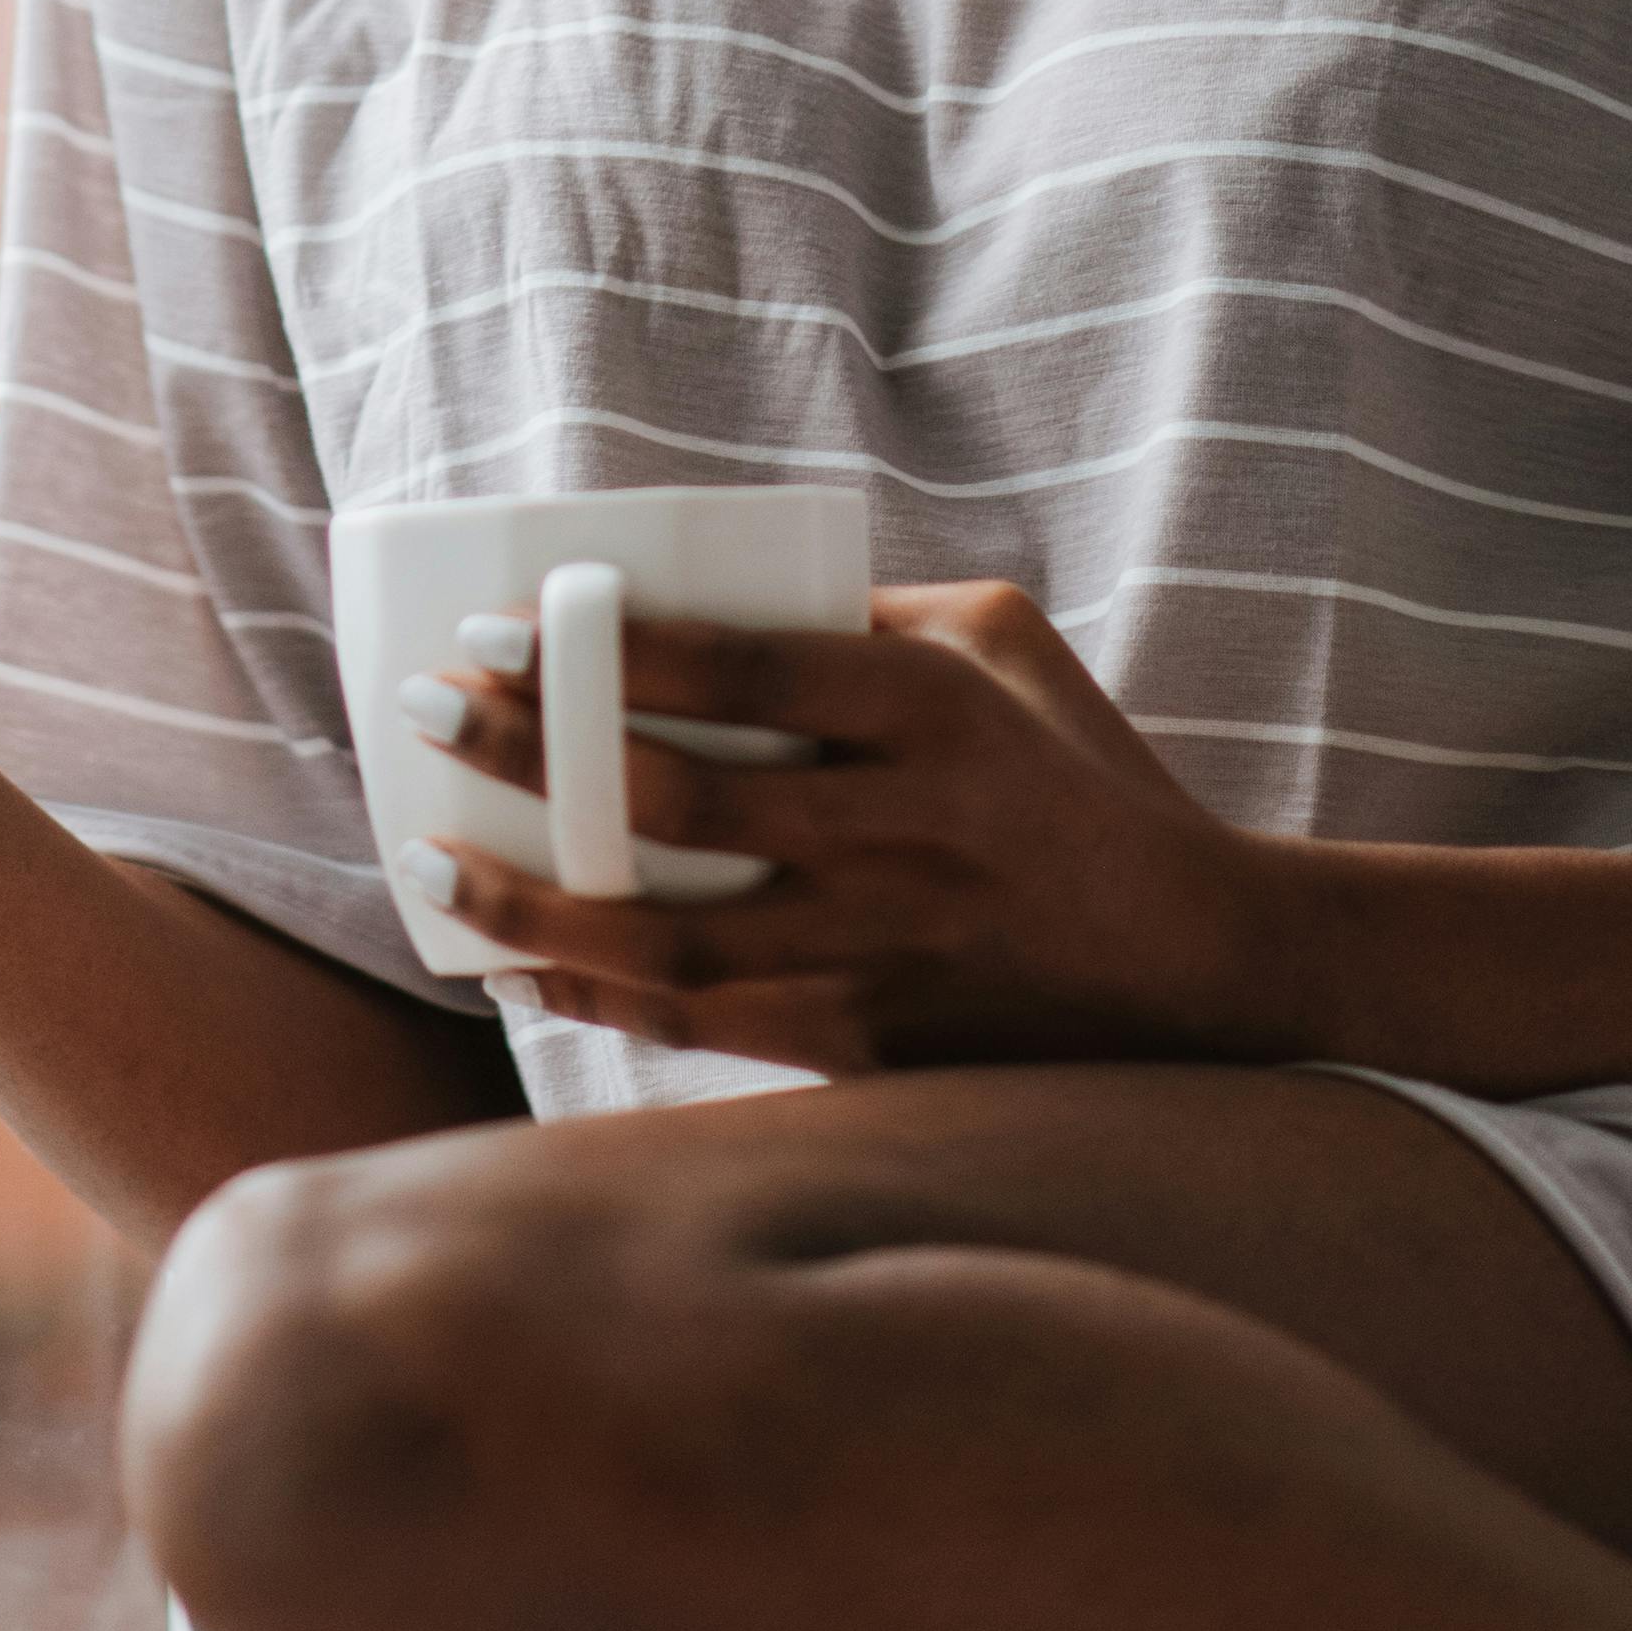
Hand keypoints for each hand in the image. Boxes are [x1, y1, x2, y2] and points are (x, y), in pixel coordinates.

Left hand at [405, 578, 1294, 1073]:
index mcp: (929, 710)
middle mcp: (902, 828)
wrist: (1203, 963)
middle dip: (534, 754)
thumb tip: (718, 585)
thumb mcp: (1002, 642)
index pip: (739, 668)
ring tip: (433, 868)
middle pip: (680, 797)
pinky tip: (519, 964)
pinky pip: (710, 1024)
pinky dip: (603, 995)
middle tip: (428, 713)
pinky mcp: (877, 1044)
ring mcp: (886, 947)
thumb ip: (867, 605)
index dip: (607, 651)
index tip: (496, 627)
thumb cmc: (1083, 774)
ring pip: (676, 936)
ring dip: (539, 903)